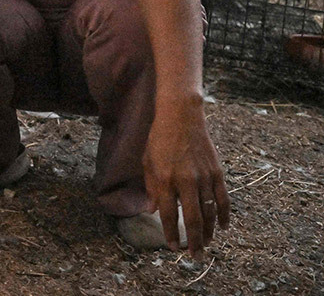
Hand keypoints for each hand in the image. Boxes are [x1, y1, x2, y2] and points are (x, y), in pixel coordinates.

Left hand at [143, 97, 229, 255]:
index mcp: (165, 179)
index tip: (172, 246)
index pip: (168, 214)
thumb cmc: (159, 139)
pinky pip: (223, 200)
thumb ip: (151, 188)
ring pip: (209, 213)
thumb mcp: (147, 162)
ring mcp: (204, 177)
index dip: (170, 232)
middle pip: (192, 219)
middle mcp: (185, 180)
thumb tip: (154, 210)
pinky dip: (224, 215)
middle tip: (193, 255)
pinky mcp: (217, 172)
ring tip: (205, 244)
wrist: (181, 117)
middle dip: (193, 240)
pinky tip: (221, 227)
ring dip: (208, 232)